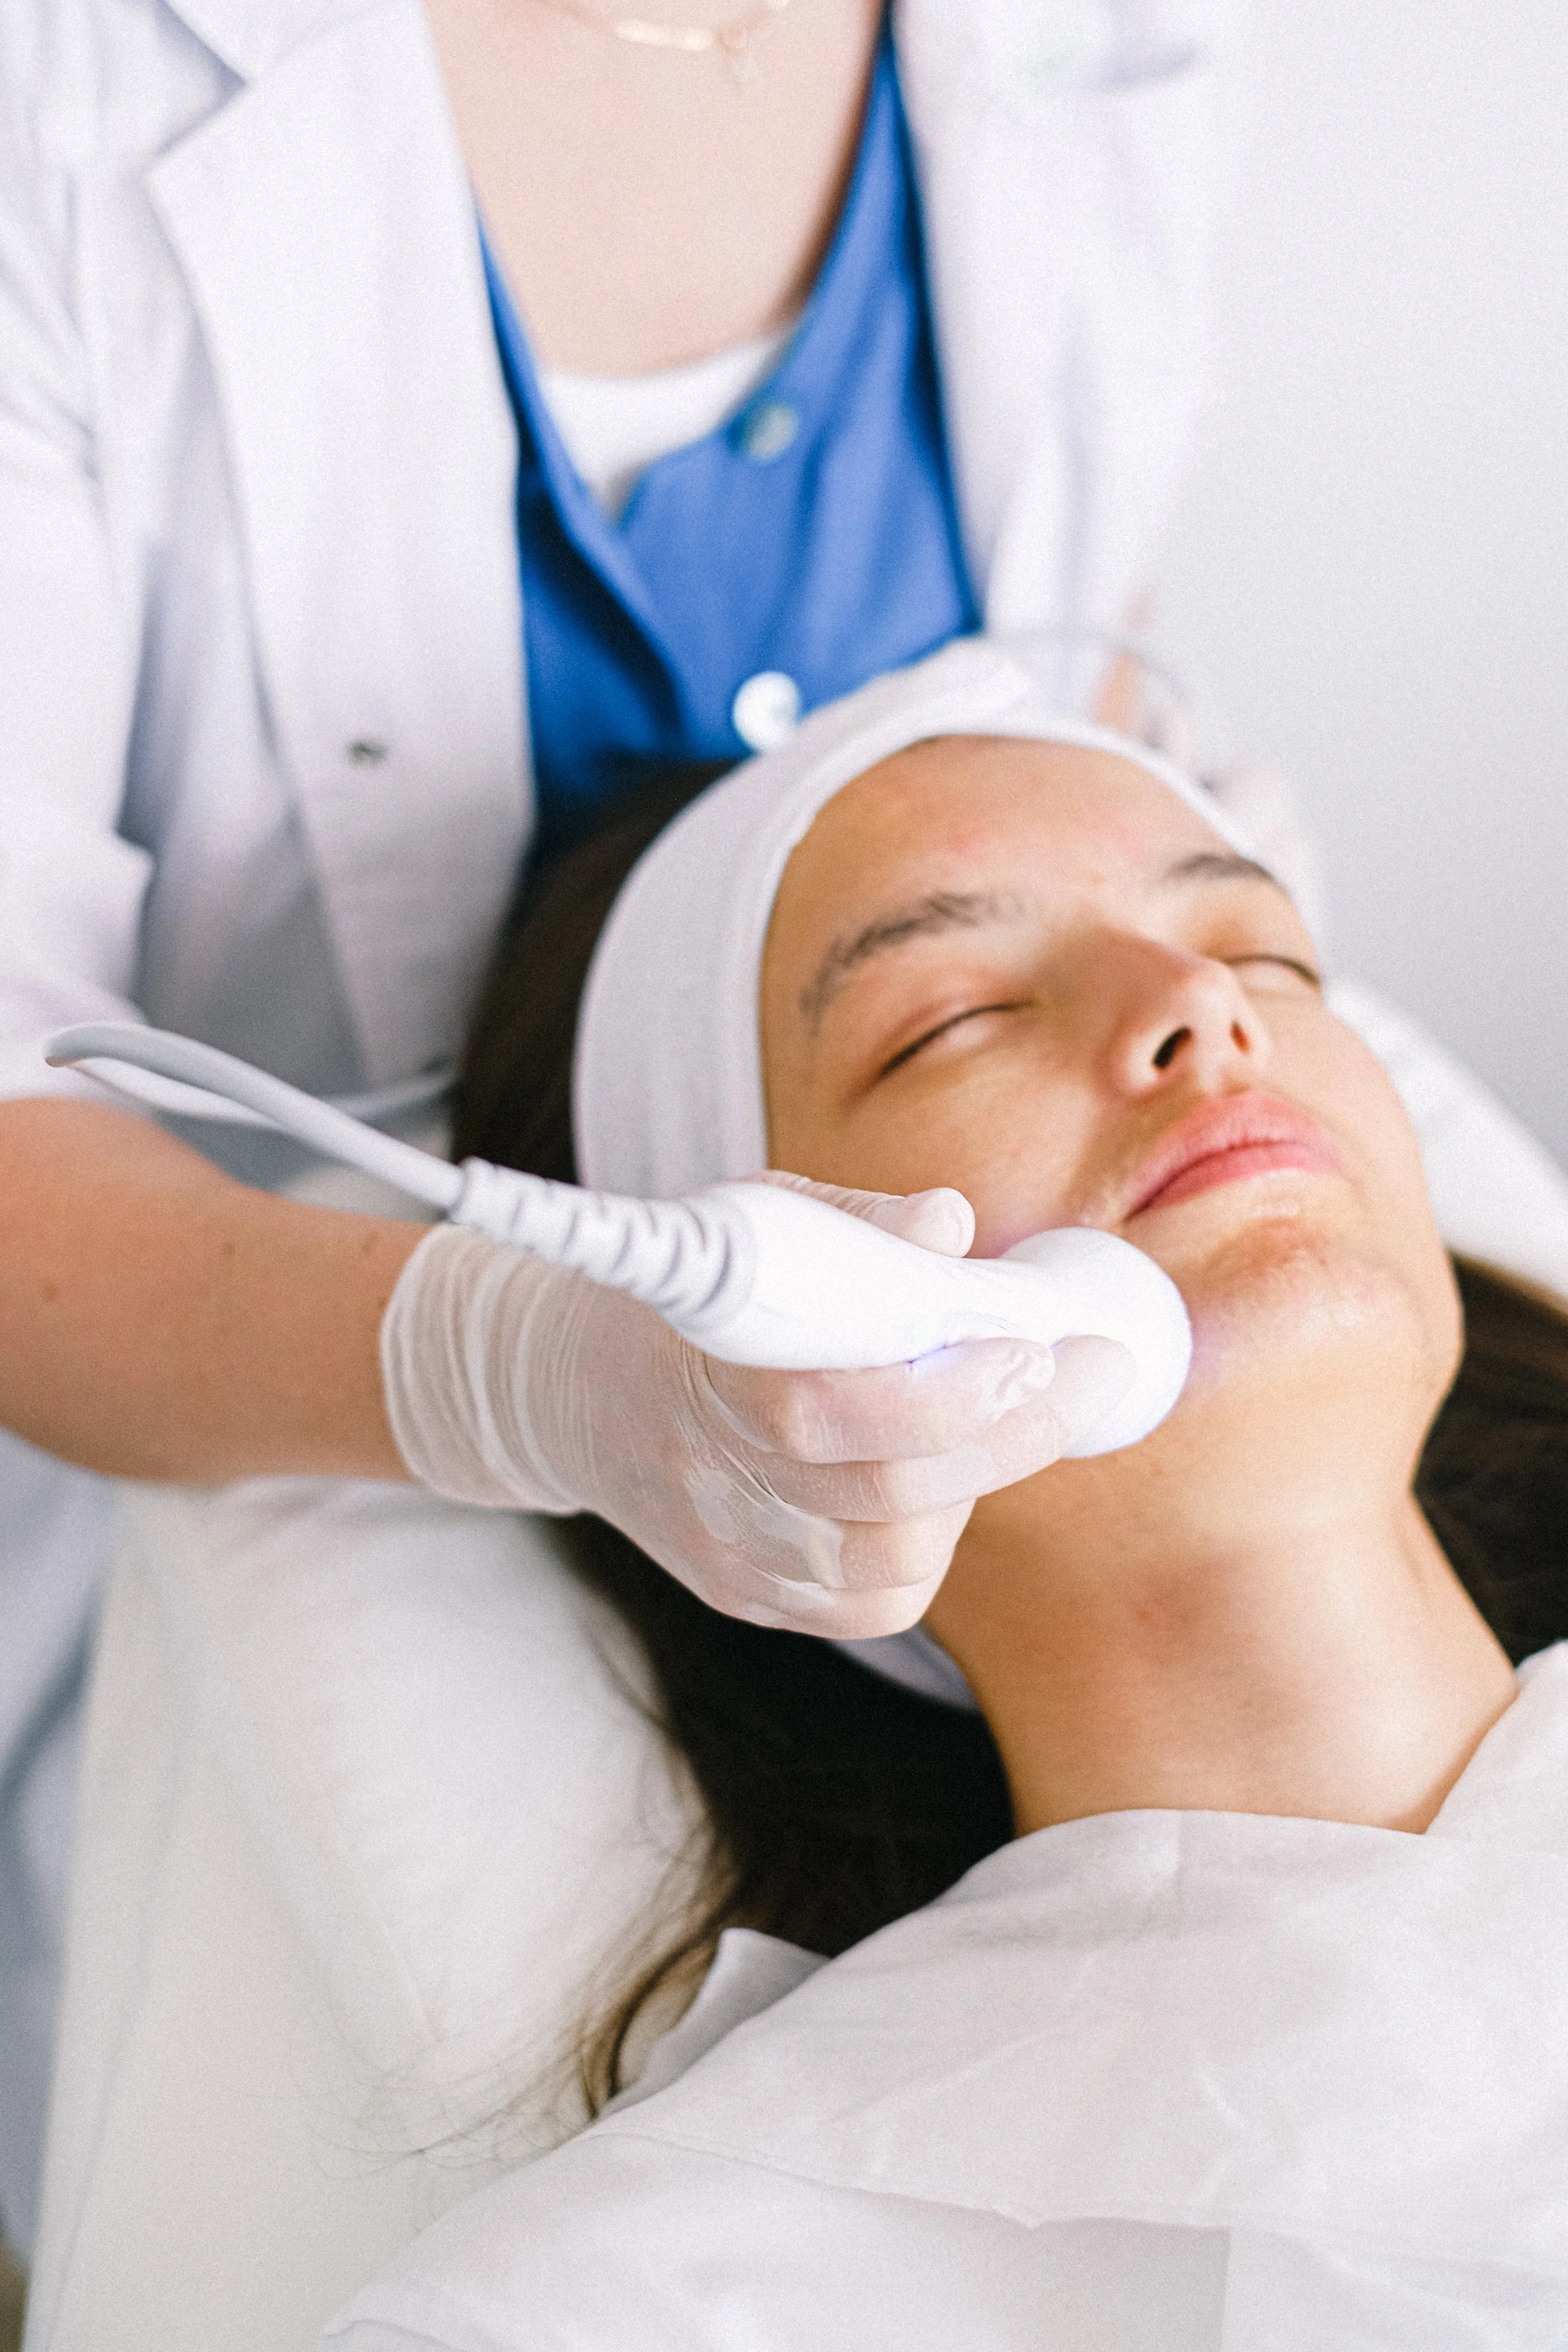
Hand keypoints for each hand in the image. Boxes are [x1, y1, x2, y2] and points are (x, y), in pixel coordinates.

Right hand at [381, 1174, 1133, 1634]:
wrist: (568, 1388)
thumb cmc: (684, 1298)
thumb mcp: (750, 1222)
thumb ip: (854, 1228)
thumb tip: (951, 1225)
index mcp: (708, 1378)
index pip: (835, 1412)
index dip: (952, 1390)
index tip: (1035, 1344)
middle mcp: (715, 1483)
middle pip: (890, 1498)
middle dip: (1013, 1433)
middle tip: (1080, 1374)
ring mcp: (732, 1554)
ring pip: (896, 1564)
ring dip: (972, 1489)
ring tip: (980, 1418)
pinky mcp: (749, 1596)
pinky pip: (874, 1604)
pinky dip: (927, 1548)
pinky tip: (931, 1485)